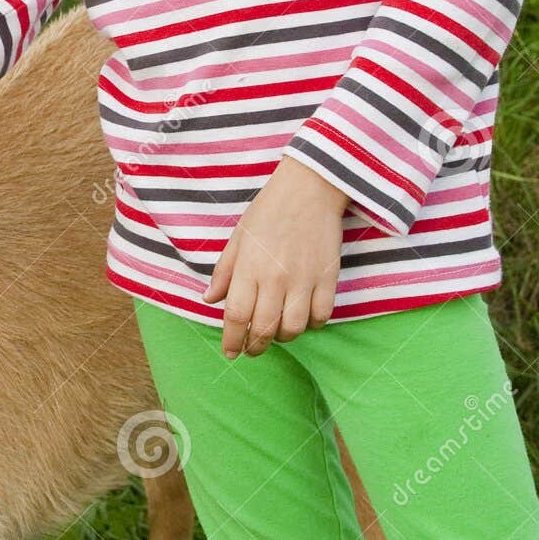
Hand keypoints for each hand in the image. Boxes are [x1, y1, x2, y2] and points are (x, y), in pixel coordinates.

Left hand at [202, 157, 347, 359]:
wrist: (310, 188)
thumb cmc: (269, 210)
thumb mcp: (238, 237)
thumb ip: (224, 271)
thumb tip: (210, 300)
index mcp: (249, 267)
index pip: (236, 315)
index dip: (231, 339)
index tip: (229, 352)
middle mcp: (276, 277)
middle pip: (264, 328)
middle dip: (255, 347)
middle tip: (251, 350)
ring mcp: (304, 279)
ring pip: (293, 328)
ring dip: (283, 338)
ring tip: (276, 334)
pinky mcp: (328, 278)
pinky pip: (321, 316)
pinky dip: (312, 324)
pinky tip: (303, 318)